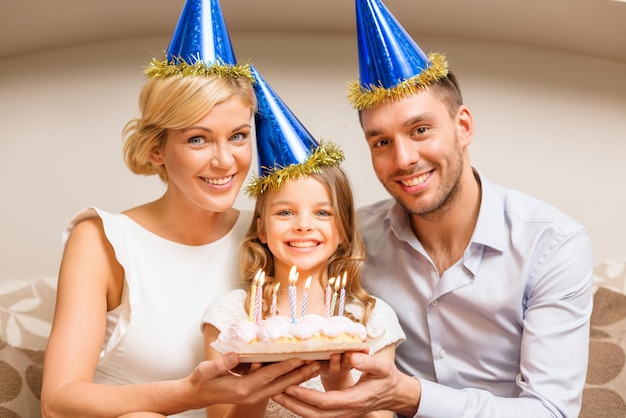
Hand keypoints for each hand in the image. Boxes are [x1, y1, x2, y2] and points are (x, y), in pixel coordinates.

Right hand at [187, 353, 319, 407]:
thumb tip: (236, 355)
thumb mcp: (207, 370)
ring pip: (281, 387)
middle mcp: (252, 394)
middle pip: (281, 384)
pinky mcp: (254, 395)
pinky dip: (289, 381)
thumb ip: (222, 363)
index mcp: (243, 388)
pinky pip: (276, 388)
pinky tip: (298, 375)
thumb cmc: (201, 380)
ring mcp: (254, 396)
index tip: (300, 358)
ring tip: (314, 368)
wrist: (196, 395)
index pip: (269, 375)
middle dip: (300, 374)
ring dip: (298, 378)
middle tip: (317, 363)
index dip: (285, 366)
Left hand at [272, 352, 419, 417]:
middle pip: (314, 414)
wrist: (395, 393)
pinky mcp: (340, 411)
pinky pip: (318, 413)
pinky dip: (302, 406)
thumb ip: (367, 362)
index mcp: (354, 400)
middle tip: (273, 392)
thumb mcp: (382, 366)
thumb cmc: (388, 378)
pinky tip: (291, 397)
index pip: (324, 402)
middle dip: (292, 404)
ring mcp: (343, 414)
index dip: (305, 395)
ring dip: (294, 406)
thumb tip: (352, 357)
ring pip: (314, 416)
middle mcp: (346, 411)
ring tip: (276, 394)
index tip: (289, 386)